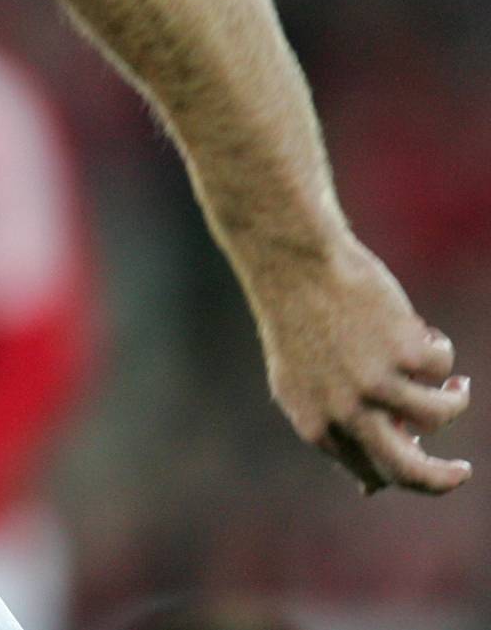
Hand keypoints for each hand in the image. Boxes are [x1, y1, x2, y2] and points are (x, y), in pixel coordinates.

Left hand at [252, 235, 470, 494]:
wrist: (291, 265)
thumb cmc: (296, 322)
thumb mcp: (299, 384)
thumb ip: (336, 431)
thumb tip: (372, 488)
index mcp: (316, 425)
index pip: (372, 473)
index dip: (401, 471)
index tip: (423, 459)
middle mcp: (347, 411)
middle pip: (412, 471)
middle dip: (444, 480)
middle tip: (462, 471)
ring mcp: (377, 383)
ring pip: (441, 414)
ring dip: (454, 399)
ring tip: (452, 381)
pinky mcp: (403, 352)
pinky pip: (442, 365)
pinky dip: (438, 349)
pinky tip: (417, 328)